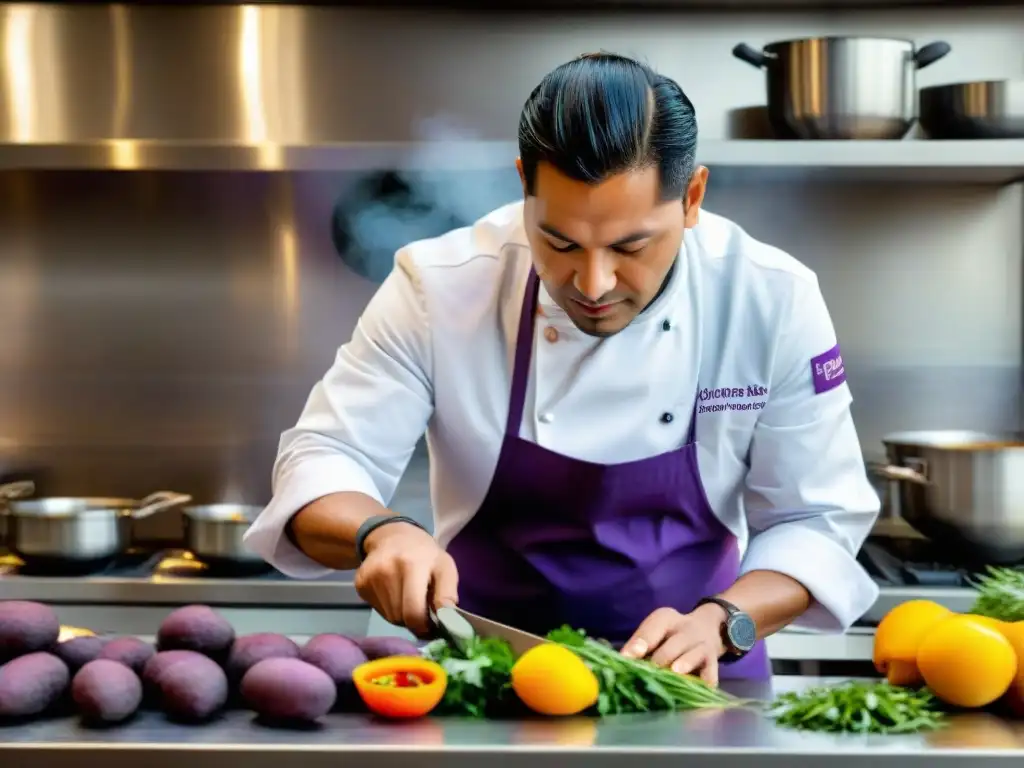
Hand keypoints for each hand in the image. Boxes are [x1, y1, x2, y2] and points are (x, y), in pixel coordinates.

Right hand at [353, 521, 458, 636]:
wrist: (391, 535)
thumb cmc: (424, 554)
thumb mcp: (445, 567)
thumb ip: (447, 595)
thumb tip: (447, 622)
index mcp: (412, 565)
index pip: (413, 612)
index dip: (423, 626)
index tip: (430, 626)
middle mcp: (387, 570)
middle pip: (400, 617)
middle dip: (413, 620)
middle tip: (421, 606)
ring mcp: (370, 577)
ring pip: (388, 616)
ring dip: (401, 614)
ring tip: (407, 596)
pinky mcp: (359, 583)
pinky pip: (377, 609)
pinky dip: (388, 608)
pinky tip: (393, 591)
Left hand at [621, 604, 727, 685]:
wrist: (708, 628)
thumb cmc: (671, 634)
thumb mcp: (655, 629)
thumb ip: (639, 642)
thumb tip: (622, 660)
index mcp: (667, 619)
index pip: (655, 626)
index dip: (642, 641)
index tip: (628, 656)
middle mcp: (687, 630)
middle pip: (674, 643)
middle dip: (660, 658)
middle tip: (647, 674)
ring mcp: (703, 646)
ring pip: (694, 654)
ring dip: (685, 663)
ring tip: (674, 672)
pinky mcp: (713, 664)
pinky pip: (710, 675)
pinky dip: (703, 684)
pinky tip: (695, 693)